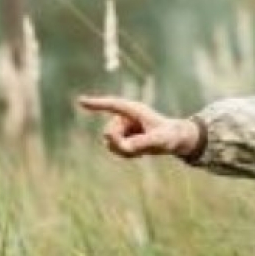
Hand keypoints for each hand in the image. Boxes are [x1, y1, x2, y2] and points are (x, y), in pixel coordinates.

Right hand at [76, 95, 200, 158]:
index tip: (80, 101)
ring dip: (123, 150)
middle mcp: (125, 117)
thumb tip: (125, 147)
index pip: (112, 105)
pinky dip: (125, 154)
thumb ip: (142, 143)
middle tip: (137, 150)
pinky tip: (139, 153)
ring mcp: (122, 126)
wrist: (173, 139)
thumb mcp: (159, 140)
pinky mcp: (121, 136)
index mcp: (134, 110)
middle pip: (109, 132)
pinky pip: (114, 148)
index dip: (97, 104)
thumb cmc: (169, 135)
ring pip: (110, 143)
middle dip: (119, 143)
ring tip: (141, 151)